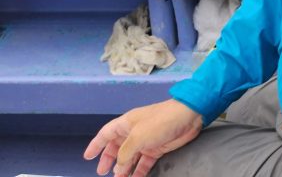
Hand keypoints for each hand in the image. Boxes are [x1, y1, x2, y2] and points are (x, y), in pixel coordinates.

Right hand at [83, 99, 202, 175]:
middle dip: (109, 160)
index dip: (96, 145)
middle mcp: (134, 132)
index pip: (106, 134)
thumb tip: (118, 167)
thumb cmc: (159, 122)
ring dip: (124, 168)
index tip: (87, 157)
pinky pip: (145, 162)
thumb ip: (124, 154)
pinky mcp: (158, 148)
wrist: (188, 117)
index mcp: (126, 124)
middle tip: (102, 172)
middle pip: (117, 147)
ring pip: (131, 157)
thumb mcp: (137, 137)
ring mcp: (146, 140)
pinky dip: (139, 171)